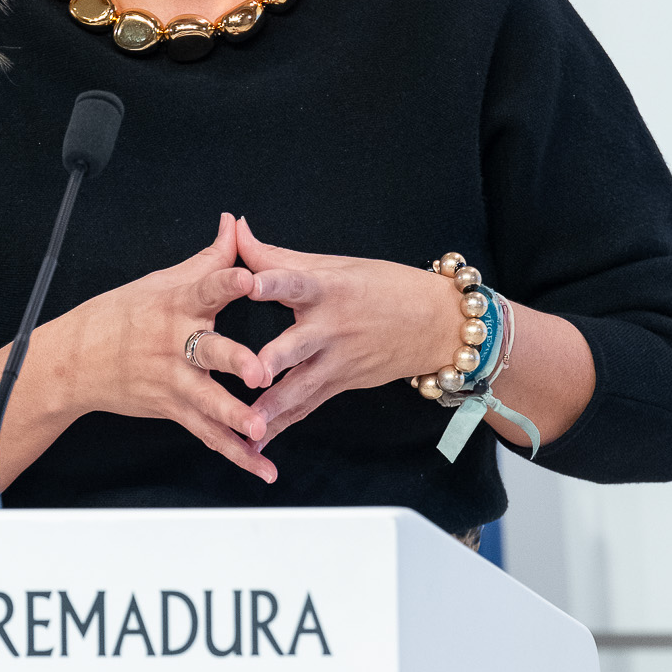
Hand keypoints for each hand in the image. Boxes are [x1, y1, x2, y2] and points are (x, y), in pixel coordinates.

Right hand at [58, 212, 277, 480]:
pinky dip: (235, 453)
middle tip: (259, 372)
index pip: (205, 288)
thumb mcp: (165, 280)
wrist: (77, 360)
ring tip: (259, 429)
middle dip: (235, 361)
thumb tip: (236, 223)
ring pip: (207, 401)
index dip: (227, 282)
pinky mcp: (172, 408)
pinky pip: (207, 434)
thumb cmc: (123, 316)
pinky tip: (261, 466)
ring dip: (234, 417)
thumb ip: (211, 257)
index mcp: (178, 305)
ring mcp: (173, 380)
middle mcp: (176, 343)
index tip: (249, 279)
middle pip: (209, 351)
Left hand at [232, 221, 458, 444]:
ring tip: (245, 426)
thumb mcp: (333, 265)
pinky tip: (255, 444)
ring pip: (301, 387)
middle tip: (250, 374)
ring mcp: (337, 360)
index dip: (272, 281)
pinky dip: (282, 426)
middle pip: (297, 345)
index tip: (247, 283)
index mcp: (328, 288)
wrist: (436, 323)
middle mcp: (331, 327)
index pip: (296, 282)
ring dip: (273, 408)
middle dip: (273, 360)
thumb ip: (276, 256)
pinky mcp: (341, 384)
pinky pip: (306, 408)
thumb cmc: (382, 286)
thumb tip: (235, 227)